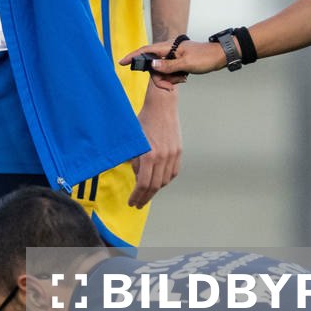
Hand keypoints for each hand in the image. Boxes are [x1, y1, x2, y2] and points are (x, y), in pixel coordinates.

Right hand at [125, 37, 222, 87]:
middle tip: (171, 85)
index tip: (121, 62)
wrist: (220, 56)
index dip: (133, 57)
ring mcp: (173, 57)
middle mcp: (168, 51)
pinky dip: (174, 78)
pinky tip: (184, 78)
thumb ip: (168, 66)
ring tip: (183, 79)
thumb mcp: (186, 64)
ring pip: (161, 71)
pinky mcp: (177, 62)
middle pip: (153, 66)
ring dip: (169, 79)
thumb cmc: (205, 57)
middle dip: (160, 78)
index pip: (145, 51)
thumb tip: (151, 65)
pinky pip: (169, 73)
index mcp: (168, 47)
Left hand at [129, 85, 181, 206]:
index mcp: (149, 155)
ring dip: (155, 190)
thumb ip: (134, 160)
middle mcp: (163, 157)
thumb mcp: (133, 141)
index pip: (143, 184)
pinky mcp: (178, 151)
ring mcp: (173, 155)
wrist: (162, 106)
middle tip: (137, 204)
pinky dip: (165, 180)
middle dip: (145, 197)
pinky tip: (158, 182)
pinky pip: (173, 172)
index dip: (137, 196)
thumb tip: (137, 176)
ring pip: (165, 180)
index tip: (132, 202)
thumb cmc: (143, 120)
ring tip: (146, 194)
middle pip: (154, 186)